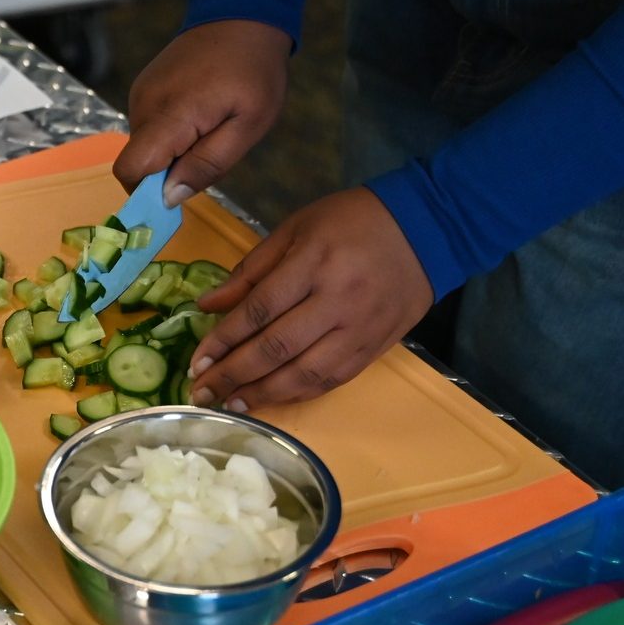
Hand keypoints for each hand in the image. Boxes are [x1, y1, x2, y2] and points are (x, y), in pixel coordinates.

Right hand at [112, 20, 291, 204]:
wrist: (242, 12)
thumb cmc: (255, 71)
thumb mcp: (249, 125)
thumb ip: (209, 163)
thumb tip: (168, 197)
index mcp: (170, 115)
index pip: (131, 169)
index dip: (146, 192)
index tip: (176, 192)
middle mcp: (144, 105)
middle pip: (140, 161)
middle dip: (169, 170)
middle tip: (212, 148)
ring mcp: (141, 93)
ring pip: (146, 145)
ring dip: (173, 150)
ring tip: (210, 126)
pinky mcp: (144, 87)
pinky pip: (150, 126)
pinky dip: (171, 133)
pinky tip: (200, 113)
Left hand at [186, 189, 434, 410]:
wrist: (427, 228)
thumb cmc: (351, 221)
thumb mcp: (296, 228)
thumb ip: (251, 270)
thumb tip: (206, 305)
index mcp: (314, 262)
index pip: (259, 310)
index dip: (223, 340)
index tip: (196, 360)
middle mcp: (337, 300)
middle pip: (277, 347)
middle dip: (233, 374)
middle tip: (201, 392)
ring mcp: (360, 328)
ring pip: (304, 373)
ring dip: (261, 394)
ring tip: (228, 403)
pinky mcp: (376, 347)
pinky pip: (331, 380)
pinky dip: (296, 394)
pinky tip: (269, 399)